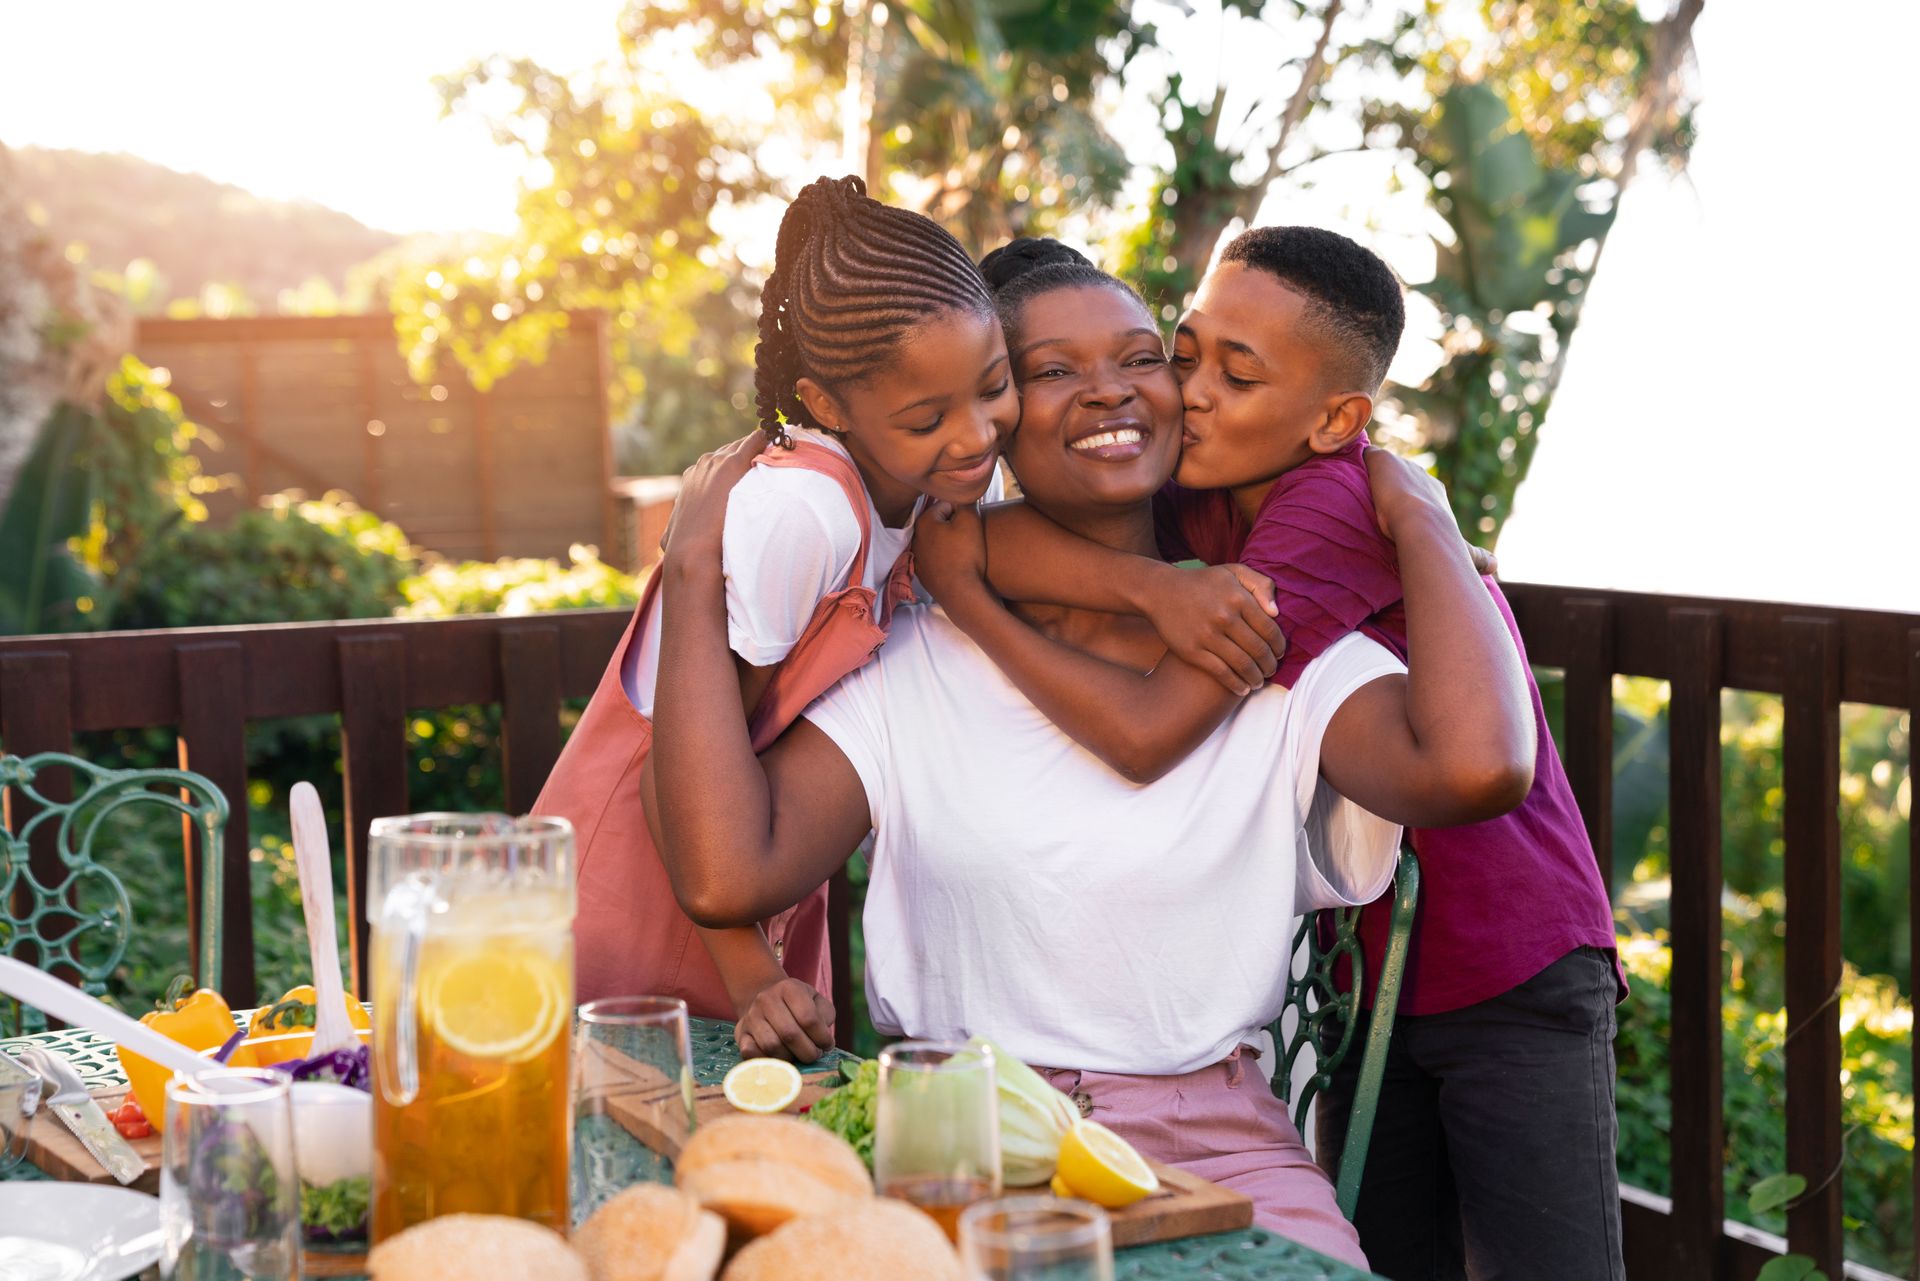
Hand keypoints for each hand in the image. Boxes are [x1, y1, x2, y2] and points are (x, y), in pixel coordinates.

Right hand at [660, 433, 766, 563]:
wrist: (692, 546)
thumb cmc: (684, 546)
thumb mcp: (672, 534)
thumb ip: (673, 531)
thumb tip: (664, 542)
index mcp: (692, 476)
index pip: (716, 463)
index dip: (732, 468)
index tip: (745, 474)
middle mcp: (704, 464)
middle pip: (730, 451)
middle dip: (745, 457)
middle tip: (764, 463)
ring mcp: (718, 462)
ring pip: (742, 447)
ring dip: (756, 451)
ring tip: (775, 454)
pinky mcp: (734, 463)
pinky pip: (753, 443)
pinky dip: (763, 441)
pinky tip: (775, 440)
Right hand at [734, 977, 835, 1063]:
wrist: (766, 999)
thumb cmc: (797, 1005)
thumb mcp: (816, 1001)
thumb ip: (825, 1015)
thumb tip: (823, 1039)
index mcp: (789, 988)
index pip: (809, 1018)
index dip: (822, 1037)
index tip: (827, 1045)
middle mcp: (766, 999)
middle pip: (790, 1034)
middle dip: (807, 1052)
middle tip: (814, 1055)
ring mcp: (751, 1016)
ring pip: (771, 1046)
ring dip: (789, 1058)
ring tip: (797, 1056)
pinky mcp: (740, 1033)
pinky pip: (750, 1053)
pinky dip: (766, 1061)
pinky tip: (778, 1059)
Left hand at [911, 500, 991, 608]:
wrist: (961, 592)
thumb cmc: (966, 554)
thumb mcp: (970, 519)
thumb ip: (965, 501)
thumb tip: (962, 496)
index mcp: (924, 520)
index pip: (947, 505)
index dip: (963, 512)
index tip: (971, 525)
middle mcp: (915, 537)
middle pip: (940, 523)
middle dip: (954, 526)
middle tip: (969, 538)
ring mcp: (917, 557)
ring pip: (937, 541)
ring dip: (949, 542)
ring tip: (964, 552)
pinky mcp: (923, 574)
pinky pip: (936, 558)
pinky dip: (945, 558)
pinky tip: (956, 565)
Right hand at [1142, 563, 1284, 694]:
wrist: (1160, 592)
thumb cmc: (1202, 583)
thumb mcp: (1233, 572)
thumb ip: (1261, 584)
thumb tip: (1276, 613)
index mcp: (1238, 598)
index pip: (1270, 630)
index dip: (1279, 646)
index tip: (1279, 654)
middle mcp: (1225, 617)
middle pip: (1258, 650)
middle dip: (1270, 665)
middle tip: (1271, 670)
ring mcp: (1208, 635)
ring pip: (1243, 665)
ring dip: (1256, 678)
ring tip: (1258, 681)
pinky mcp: (1192, 651)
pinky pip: (1221, 673)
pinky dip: (1236, 685)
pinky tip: (1243, 689)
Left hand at [1363, 447, 1492, 571]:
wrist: (1420, 524)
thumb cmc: (1441, 541)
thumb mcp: (1463, 551)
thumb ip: (1479, 557)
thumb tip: (1497, 567)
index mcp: (1437, 492)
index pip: (1420, 489)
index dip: (1408, 500)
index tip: (1398, 514)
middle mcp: (1422, 475)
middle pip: (1402, 475)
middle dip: (1390, 487)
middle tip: (1374, 503)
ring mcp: (1402, 466)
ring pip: (1384, 466)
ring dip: (1373, 476)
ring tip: (1357, 489)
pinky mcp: (1382, 462)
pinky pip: (1368, 456)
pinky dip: (1360, 461)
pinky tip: (1348, 470)